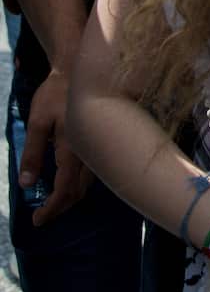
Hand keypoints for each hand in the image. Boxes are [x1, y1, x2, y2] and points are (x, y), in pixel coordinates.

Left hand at [20, 67, 93, 225]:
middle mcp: (90, 152)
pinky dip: (81, 183)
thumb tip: (26, 184)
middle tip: (43, 214)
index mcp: (72, 150)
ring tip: (55, 201)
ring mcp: (99, 146)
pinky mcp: (102, 140)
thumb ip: (32, 154)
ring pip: (89, 182)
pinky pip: (95, 171)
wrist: (82, 71)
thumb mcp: (37, 123)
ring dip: (72, 196)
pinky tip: (70, 181)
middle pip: (79, 190)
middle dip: (61, 206)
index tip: (37, 220)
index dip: (51, 208)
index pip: (64, 189)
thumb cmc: (56, 95)